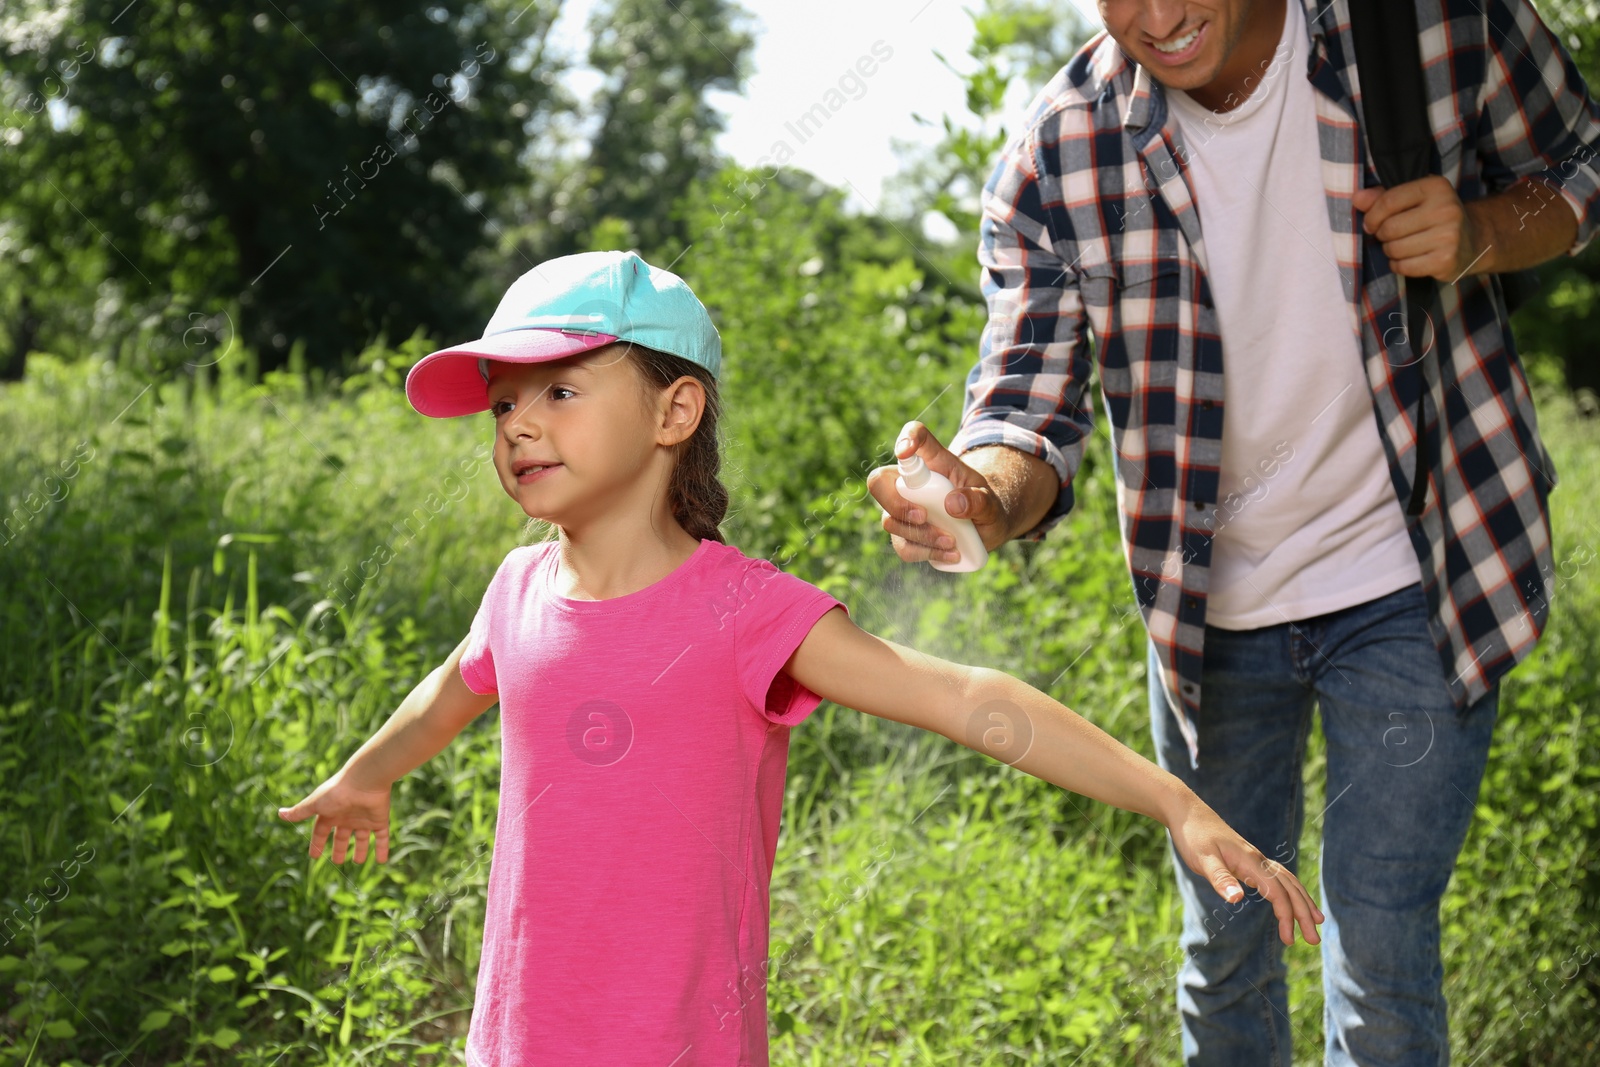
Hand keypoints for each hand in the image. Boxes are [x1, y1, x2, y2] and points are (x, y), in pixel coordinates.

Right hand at [278, 770, 392, 864]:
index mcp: (331, 813)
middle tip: (338, 861)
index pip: (321, 831)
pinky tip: (382, 861)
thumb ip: (300, 811)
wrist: (364, 781)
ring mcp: (364, 819)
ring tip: (358, 861)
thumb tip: (280, 814)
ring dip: (361, 849)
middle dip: (339, 848)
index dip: (317, 843)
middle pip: (342, 836)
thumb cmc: (337, 792)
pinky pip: (382, 837)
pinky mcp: (380, 820)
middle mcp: (347, 817)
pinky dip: (382, 849)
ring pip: (362, 838)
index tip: (313, 856)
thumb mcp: (315, 804)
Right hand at [867, 420, 1013, 565]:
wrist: (984, 528)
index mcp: (933, 461)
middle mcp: (909, 482)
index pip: (914, 436)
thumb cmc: (983, 504)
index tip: (905, 451)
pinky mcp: (905, 536)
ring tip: (952, 542)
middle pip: (879, 481)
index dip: (906, 438)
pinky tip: (949, 554)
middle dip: (896, 503)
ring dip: (922, 535)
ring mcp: (902, 510)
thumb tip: (952, 504)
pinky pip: (903, 546)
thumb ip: (978, 499)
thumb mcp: (989, 500)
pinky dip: (926, 553)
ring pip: (890, 520)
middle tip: (923, 516)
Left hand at [1165, 792, 1323, 945]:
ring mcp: (1256, 859)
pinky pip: (1278, 876)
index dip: (1286, 916)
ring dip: (1303, 902)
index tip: (1288, 940)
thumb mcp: (1202, 860)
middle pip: (1290, 888)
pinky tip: (1292, 900)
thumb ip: (1221, 878)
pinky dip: (1291, 890)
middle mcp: (1258, 860)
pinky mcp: (1250, 860)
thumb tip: (1237, 899)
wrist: (1188, 813)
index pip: (1277, 892)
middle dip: (1304, 914)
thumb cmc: (1193, 837)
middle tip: (1314, 941)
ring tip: (1316, 921)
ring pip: (1288, 881)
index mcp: (1250, 862)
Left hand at [1352, 176, 1487, 282]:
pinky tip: (1409, 259)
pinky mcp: (1446, 260)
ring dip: (1390, 251)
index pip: (1388, 201)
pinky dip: (1399, 265)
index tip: (1371, 223)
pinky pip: (1404, 267)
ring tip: (1403, 246)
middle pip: (1389, 228)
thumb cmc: (1434, 217)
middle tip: (1391, 236)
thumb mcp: (1414, 199)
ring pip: (1394, 249)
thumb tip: (1357, 198)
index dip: (1372, 216)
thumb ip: (1383, 197)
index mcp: (1436, 187)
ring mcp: (1449, 236)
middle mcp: (1446, 209)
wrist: (1473, 240)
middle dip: (1382, 236)